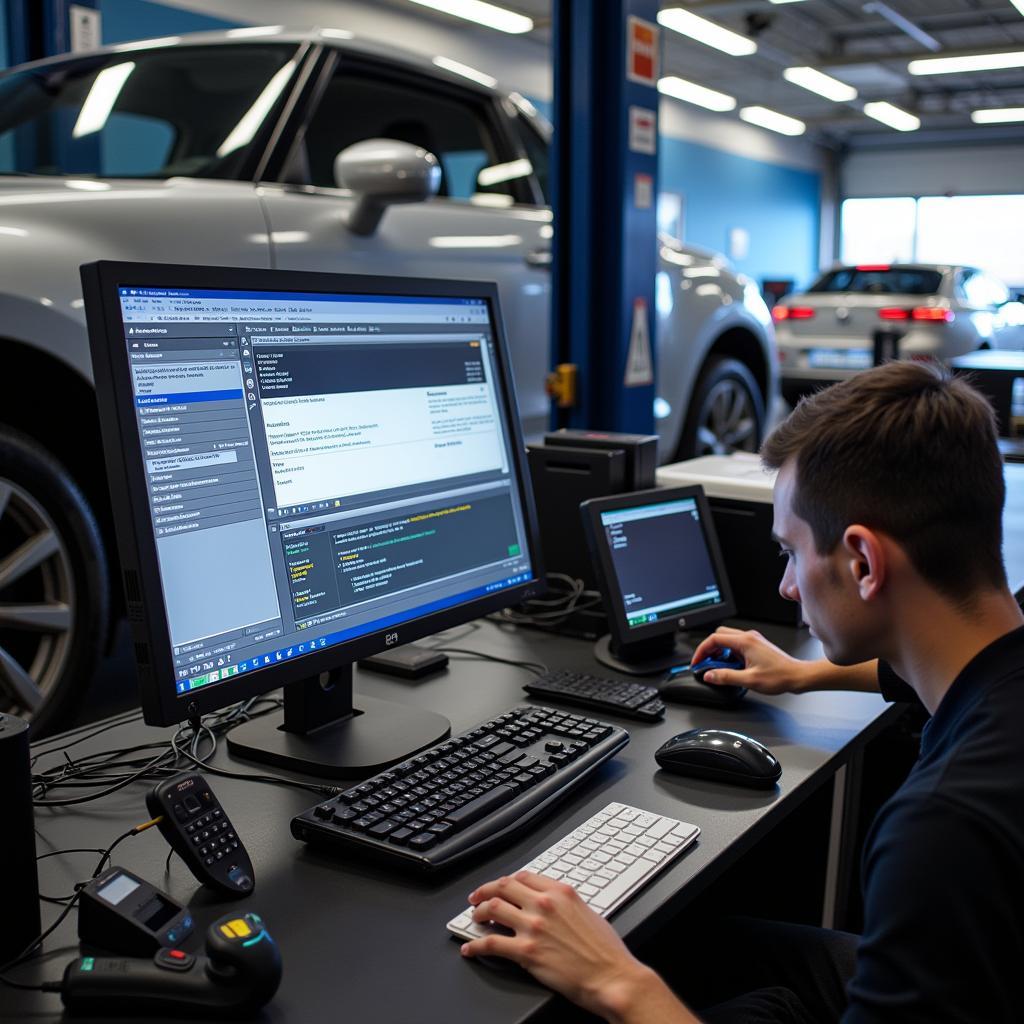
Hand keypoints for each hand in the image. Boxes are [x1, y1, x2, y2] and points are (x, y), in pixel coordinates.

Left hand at [460, 871, 653, 1019]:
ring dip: (479, 913)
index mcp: (561, 892)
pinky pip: (491, 943)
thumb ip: (565, 904)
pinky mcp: (526, 952)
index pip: (524, 877)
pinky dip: (476, 945)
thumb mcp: (588, 912)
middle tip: (477, 898)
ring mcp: (533, 926)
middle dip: (486, 890)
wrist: (612, 977)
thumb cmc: (606, 951)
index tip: (501, 886)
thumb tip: (552, 906)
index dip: (507, 881)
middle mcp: (544, 904)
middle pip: (504, 887)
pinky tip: (470, 948)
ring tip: (475, 918)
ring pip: (493, 909)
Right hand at [690, 626, 810, 693]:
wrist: (797, 676)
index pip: (714, 639)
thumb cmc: (779, 676)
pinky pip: (736, 644)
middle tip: (705, 663)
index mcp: (745, 642)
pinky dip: (728, 653)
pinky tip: (731, 666)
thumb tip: (710, 675)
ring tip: (717, 666)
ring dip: (719, 651)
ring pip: (727, 639)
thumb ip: (726, 677)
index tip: (697, 661)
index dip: (702, 651)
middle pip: (719, 635)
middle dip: (709, 648)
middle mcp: (748, 637)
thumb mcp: (749, 680)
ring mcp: (753, 640)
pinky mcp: (756, 645)